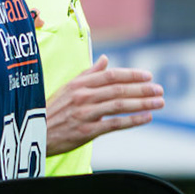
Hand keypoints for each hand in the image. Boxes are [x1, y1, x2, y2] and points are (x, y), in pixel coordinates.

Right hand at [46, 56, 162, 154]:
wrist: (35, 134)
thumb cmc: (51, 110)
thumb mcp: (66, 88)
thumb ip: (88, 74)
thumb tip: (105, 59)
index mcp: (78, 84)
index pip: (110, 75)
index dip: (131, 75)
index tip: (148, 76)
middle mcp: (82, 97)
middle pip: (118, 90)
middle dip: (142, 89)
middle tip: (159, 90)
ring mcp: (84, 114)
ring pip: (119, 105)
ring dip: (142, 103)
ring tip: (159, 103)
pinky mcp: (86, 131)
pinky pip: (114, 124)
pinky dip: (132, 120)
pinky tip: (146, 117)